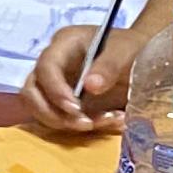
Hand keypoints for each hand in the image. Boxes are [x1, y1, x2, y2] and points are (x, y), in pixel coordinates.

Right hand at [22, 18, 150, 136]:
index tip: (75, 109)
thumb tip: (89, 86)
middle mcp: (53, 65)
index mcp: (64, 44)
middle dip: (52, 113)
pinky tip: (110, 122)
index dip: (55, 90)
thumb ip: (109, 65)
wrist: (140, 59)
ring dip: (64, 123)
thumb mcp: (126, 50)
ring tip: (101, 123)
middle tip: (84, 124)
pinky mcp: (62, 104)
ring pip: (39, 110)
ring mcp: (55, 85)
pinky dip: (78, 128)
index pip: (46, 66)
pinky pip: (58, 120)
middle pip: (31, 92)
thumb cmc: (131, 48)